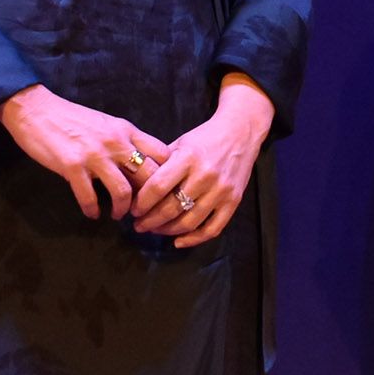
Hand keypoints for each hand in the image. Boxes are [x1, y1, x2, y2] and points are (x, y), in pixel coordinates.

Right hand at [0, 84, 170, 219]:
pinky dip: (93, 210)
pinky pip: (89, 197)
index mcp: (127, 131)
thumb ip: (125, 141)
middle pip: (149, 176)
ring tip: (119, 215)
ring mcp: (95, 155)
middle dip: (150, 199)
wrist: (36, 110)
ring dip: (123, 209)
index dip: (169, 175)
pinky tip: (93, 214)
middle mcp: (116, 142)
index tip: (164, 190)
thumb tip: (142, 165)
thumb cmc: (72, 118)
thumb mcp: (107, 124)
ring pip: (123, 191)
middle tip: (144, 211)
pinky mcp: (72, 167)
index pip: (162, 154)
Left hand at [133, 73, 274, 247]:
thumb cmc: (205, 138)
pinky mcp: (234, 200)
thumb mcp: (180, 144)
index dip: (141, 203)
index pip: (158, 187)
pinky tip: (178, 241)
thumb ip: (161, 165)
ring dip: (167, 231)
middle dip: (150, 221)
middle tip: (139, 224)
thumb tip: (136, 190)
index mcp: (189, 158)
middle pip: (171, 208)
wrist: (240, 133)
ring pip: (189, 222)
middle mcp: (206, 175)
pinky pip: (213, 228)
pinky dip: (194, 239)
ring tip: (155, 230)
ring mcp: (221, 190)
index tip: (133, 210)